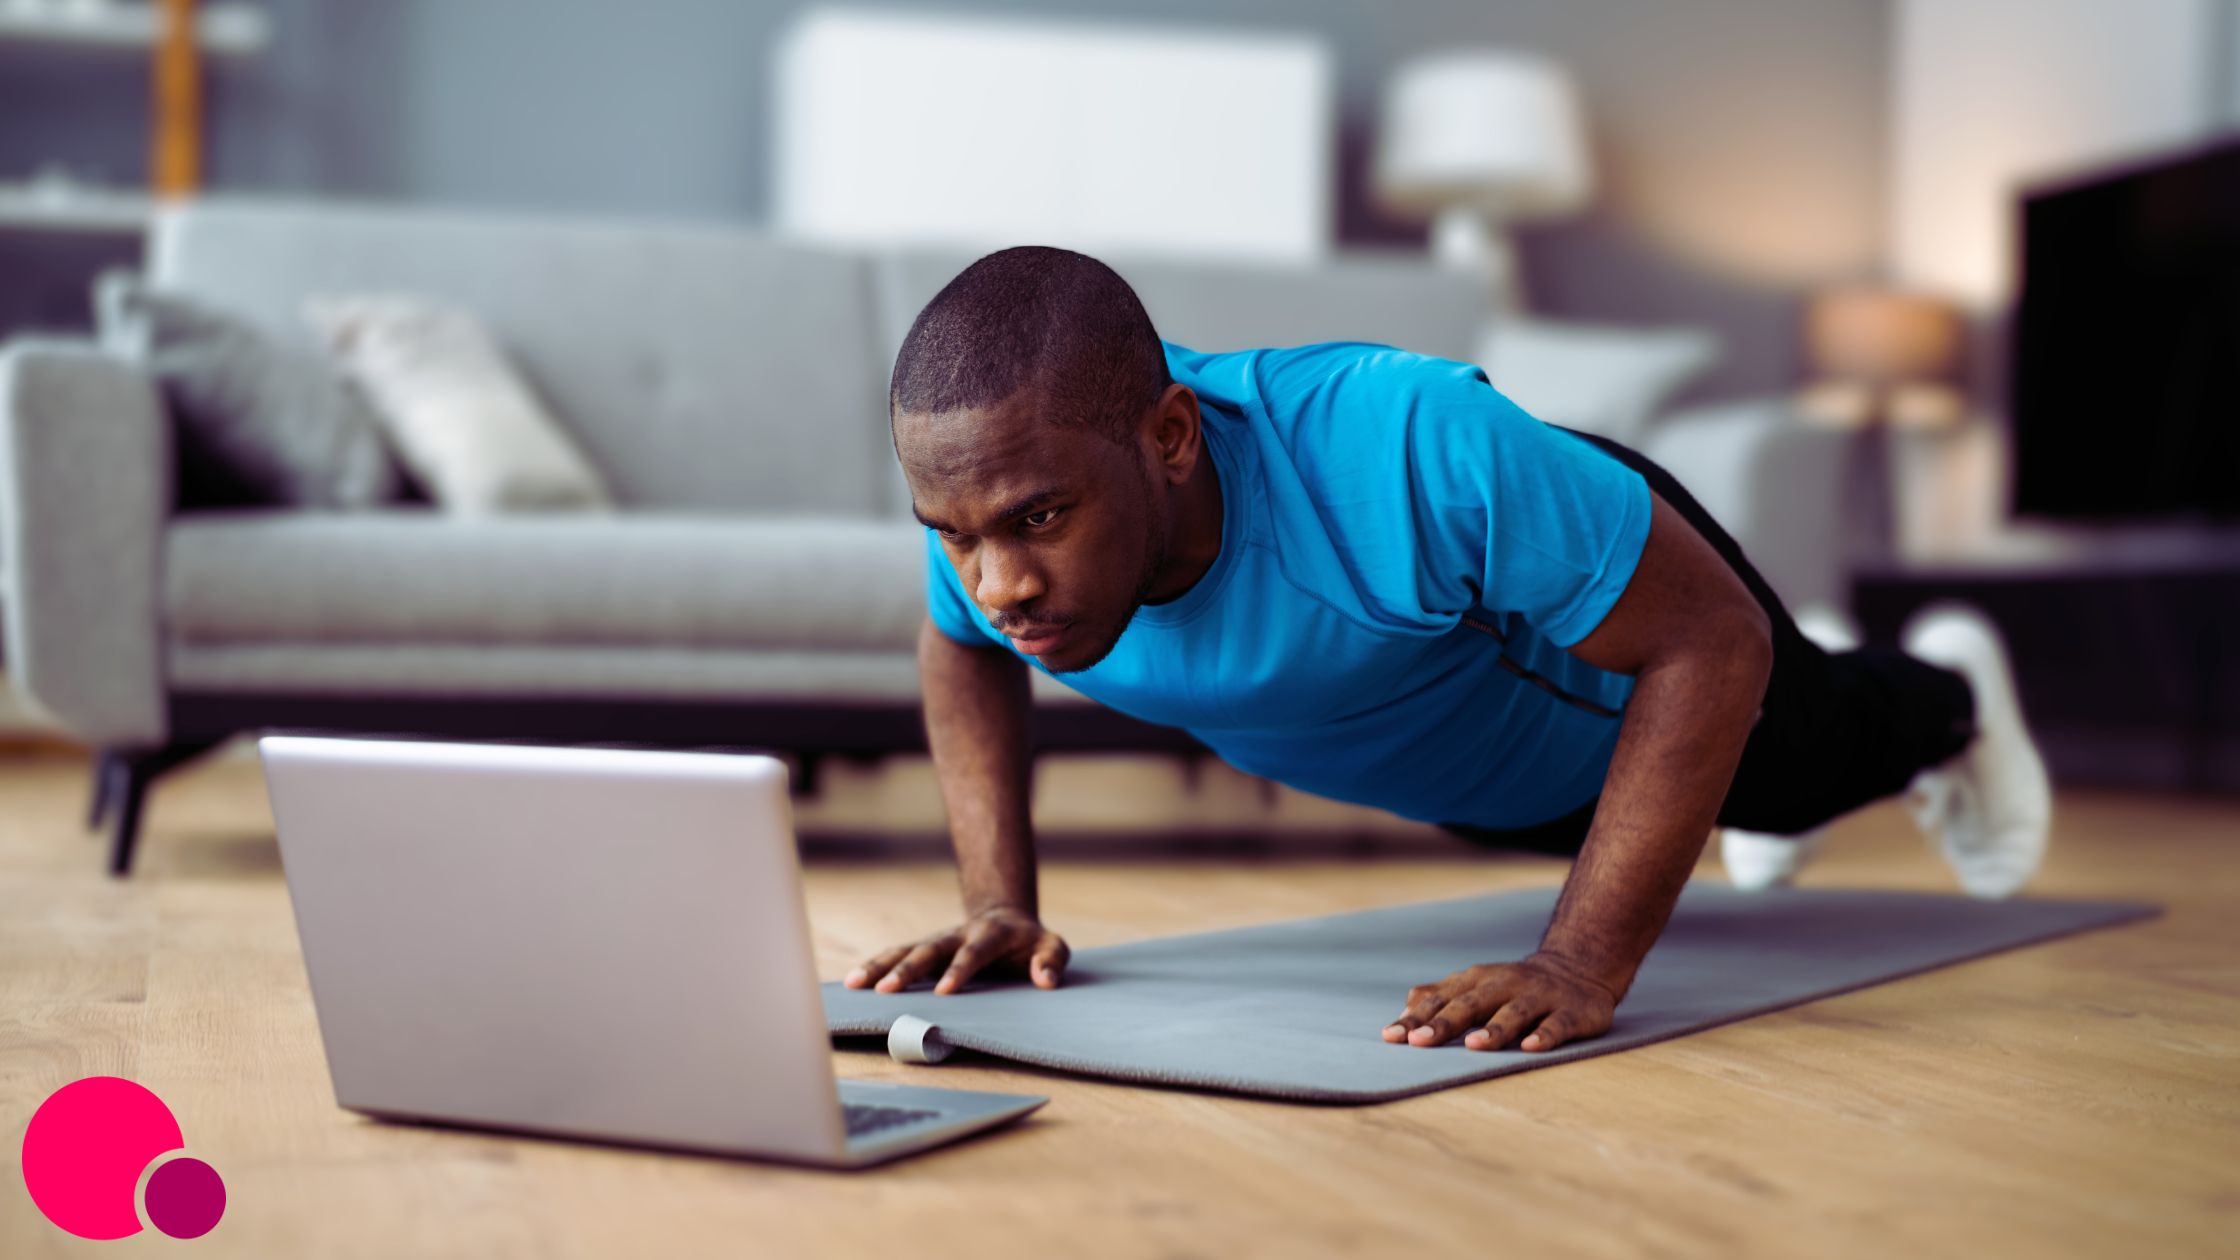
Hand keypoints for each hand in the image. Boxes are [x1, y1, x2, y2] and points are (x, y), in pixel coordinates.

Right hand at [841, 905, 1069, 995]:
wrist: (1005, 919)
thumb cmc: (1030, 942)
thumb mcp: (1052, 946)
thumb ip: (1051, 960)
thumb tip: (1045, 980)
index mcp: (990, 935)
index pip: (973, 953)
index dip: (959, 970)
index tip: (945, 992)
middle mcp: (958, 935)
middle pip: (929, 951)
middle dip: (906, 970)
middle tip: (884, 989)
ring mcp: (937, 941)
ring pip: (905, 950)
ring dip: (879, 966)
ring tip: (854, 983)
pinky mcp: (924, 950)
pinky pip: (896, 956)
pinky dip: (874, 967)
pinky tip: (852, 982)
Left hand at [1381, 951, 1618, 1052]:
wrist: (1575, 969)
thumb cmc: (1512, 987)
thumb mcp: (1476, 986)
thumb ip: (1441, 997)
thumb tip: (1405, 1011)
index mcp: (1477, 981)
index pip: (1441, 1000)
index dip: (1416, 1018)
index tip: (1391, 1037)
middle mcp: (1504, 986)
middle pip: (1470, 1004)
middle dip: (1444, 1023)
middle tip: (1419, 1042)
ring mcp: (1539, 998)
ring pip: (1513, 1013)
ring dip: (1494, 1029)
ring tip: (1474, 1045)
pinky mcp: (1570, 1012)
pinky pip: (1557, 1025)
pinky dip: (1544, 1035)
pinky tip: (1530, 1048)